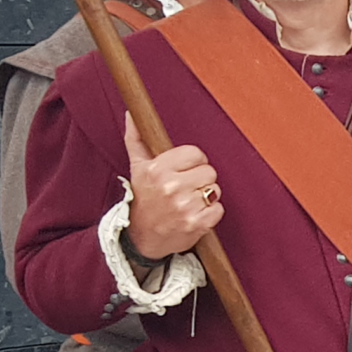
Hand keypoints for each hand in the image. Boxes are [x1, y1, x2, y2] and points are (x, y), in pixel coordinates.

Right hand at [122, 114, 220, 260]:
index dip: (193, 162)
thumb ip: (137, 139)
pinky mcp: (197, 224)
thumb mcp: (137, 167)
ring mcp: (184, 207)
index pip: (196, 153)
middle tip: (185, 188)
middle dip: (200, 179)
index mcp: (157, 170)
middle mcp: (171, 187)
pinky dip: (210, 213)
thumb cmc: (143, 198)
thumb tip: (132, 114)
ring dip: (206, 196)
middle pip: (209, 171)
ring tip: (188, 201)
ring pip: (215, 189)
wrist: (141, 237)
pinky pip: (219, 209)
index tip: (183, 170)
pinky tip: (194, 214)